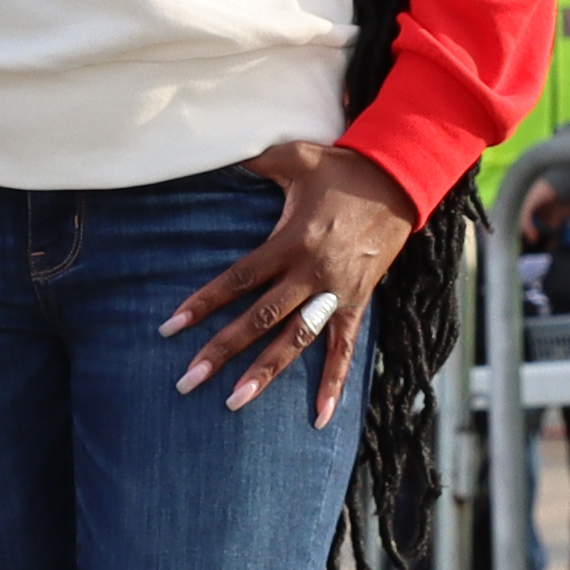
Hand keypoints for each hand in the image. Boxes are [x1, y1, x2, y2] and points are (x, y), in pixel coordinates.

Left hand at [159, 140, 418, 425]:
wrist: (399, 180)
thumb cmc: (340, 168)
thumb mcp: (295, 157)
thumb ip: (253, 159)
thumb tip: (212, 150)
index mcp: (290, 240)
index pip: (238, 278)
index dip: (204, 303)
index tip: (170, 328)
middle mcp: (310, 272)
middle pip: (259, 318)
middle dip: (222, 350)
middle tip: (188, 381)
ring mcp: (335, 292)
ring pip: (295, 341)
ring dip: (265, 374)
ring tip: (234, 403)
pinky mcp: (358, 303)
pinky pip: (343, 350)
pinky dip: (332, 384)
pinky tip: (318, 419)